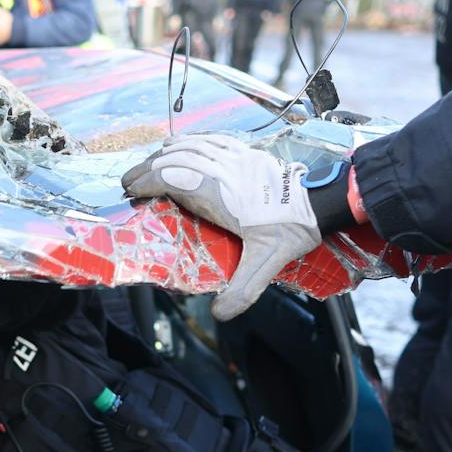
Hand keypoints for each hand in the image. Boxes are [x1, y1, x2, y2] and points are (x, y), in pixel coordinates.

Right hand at [121, 133, 324, 320]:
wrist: (322, 200)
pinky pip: (210, 138)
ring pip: (189, 145)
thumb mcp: (266, 263)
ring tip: (150, 165)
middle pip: (173, 158)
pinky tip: (182, 145)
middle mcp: (222, 169)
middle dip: (147, 168)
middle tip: (130, 183)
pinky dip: (189, 141)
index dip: (145, 181)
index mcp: (218, 192)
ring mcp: (234, 156)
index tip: (131, 191)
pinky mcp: (246, 151)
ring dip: (165, 154)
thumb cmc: (293, 228)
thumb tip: (220, 313)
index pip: (169, 176)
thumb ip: (242, 289)